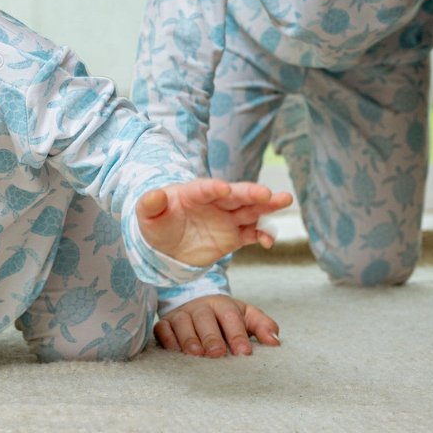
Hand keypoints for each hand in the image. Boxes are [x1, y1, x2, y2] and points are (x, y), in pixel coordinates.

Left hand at [136, 177, 292, 266]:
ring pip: (250, 210)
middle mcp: (214, 202)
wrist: (165, 244)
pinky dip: (262, 236)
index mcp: (192, 193)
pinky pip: (251, 234)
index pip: (205, 189)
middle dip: (251, 193)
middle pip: (235, 195)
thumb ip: (150, 204)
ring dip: (267, 206)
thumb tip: (154, 195)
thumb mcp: (146, 215)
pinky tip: (269, 241)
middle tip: (268, 193)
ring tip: (285, 199)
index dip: (214, 188)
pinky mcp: (233, 236)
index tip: (224, 188)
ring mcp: (226, 218)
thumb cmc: (156, 223)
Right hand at [155, 294, 280, 357]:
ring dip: (189, 338)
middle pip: (205, 318)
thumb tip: (275, 342)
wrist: (197, 304)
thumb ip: (263, 326)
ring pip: (182, 323)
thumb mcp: (246, 317)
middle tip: (218, 354)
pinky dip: (167, 339)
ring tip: (197, 354)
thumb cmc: (226, 317)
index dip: (237, 334)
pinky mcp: (165, 323)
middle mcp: (200, 307)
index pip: (230, 317)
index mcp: (223, 305)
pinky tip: (174, 351)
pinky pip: (162, 329)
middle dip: (211, 336)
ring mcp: (181, 314)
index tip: (244, 353)